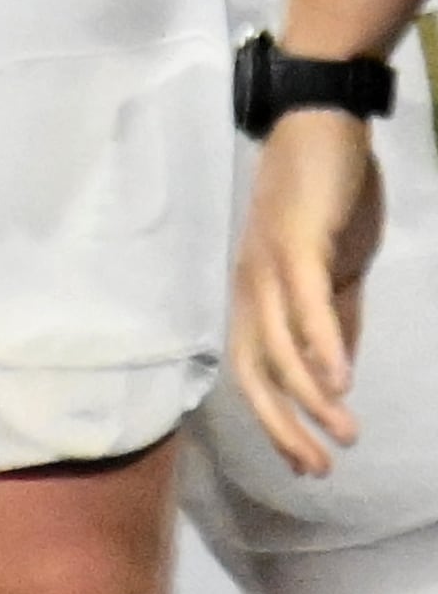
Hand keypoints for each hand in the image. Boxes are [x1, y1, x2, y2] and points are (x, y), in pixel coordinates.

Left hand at [236, 110, 386, 476]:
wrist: (321, 125)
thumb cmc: (324, 197)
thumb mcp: (331, 271)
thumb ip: (332, 319)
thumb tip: (336, 374)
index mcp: (257, 293)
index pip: (255, 371)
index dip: (276, 421)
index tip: (307, 465)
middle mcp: (251, 283)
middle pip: (254, 369)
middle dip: (282, 425)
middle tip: (318, 468)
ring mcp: (268, 262)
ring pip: (278, 344)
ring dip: (310, 395)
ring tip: (343, 431)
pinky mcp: (296, 240)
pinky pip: (304, 300)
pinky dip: (321, 341)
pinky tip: (341, 379)